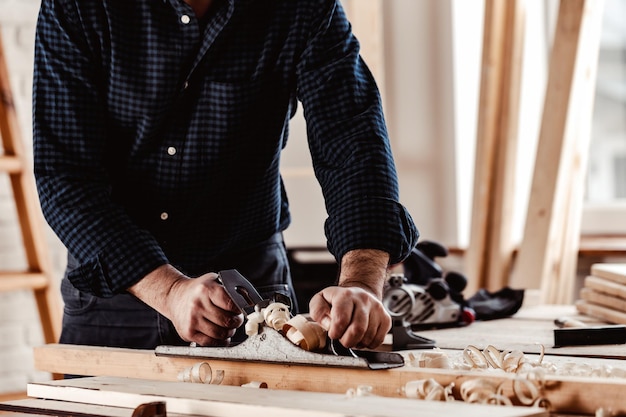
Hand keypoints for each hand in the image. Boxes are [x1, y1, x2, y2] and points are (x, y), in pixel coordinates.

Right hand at [128, 265, 243, 345]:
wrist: (174, 297)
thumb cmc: (198, 290)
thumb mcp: (213, 281)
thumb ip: (229, 288)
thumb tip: (249, 300)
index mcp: (206, 290)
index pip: (231, 304)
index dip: (240, 309)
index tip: (242, 309)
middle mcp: (198, 305)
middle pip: (228, 321)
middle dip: (237, 321)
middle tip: (236, 319)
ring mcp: (192, 320)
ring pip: (221, 334)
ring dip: (229, 332)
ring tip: (228, 326)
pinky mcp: (188, 333)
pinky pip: (211, 343)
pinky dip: (220, 341)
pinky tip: (221, 334)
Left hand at [309, 285, 390, 348]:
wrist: (358, 294)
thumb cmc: (337, 301)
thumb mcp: (320, 300)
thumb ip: (318, 311)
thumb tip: (328, 324)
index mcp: (346, 295)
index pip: (342, 319)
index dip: (335, 332)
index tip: (333, 334)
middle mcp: (364, 300)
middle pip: (358, 330)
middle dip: (347, 340)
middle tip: (343, 338)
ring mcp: (377, 309)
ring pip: (368, 337)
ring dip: (357, 343)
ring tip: (352, 336)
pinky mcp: (386, 319)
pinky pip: (378, 340)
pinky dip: (368, 344)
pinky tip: (362, 336)